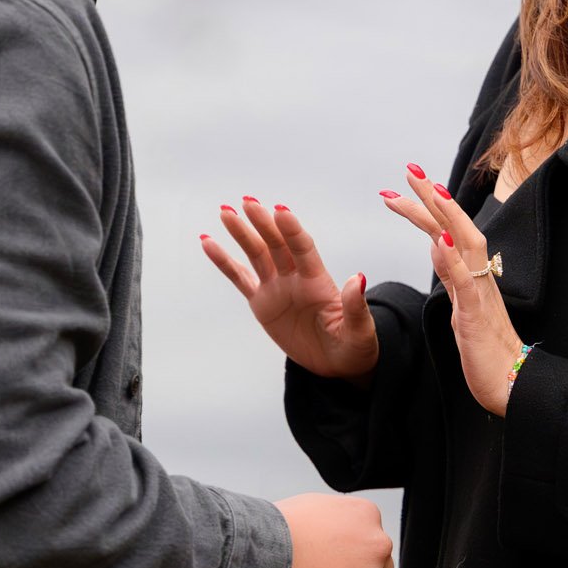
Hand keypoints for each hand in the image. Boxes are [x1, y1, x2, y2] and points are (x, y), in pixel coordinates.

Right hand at [201, 199, 379, 381]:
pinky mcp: (262, 303)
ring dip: (241, 233)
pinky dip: (224, 261)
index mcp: (318, 281)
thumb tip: (358, 278)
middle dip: (263, 224)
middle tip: (248, 203)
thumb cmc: (353, 346)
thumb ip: (355, 306)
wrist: (337, 364)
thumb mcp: (359, 330)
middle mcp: (296, 278)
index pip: (303, 249)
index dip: (292, 230)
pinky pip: (239, 278)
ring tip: (225, 212)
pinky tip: (208, 242)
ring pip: (256, 255)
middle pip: (276, 245)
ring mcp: (277, 287)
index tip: (280, 211)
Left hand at [382, 165, 526, 416]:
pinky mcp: (476, 316)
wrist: (511, 384)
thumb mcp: (461, 305)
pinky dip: (453, 260)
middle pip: (456, 227)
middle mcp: (479, 276)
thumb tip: (438, 245)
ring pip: (465, 244)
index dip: (429, 206)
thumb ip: (452, 275)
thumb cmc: (487, 349)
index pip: (448, 231)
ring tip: (428, 188)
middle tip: (410, 168)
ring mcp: (480, 294)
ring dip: (446, 214)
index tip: (407, 183)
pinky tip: (440, 241)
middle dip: (433, 196)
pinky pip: (466, 284)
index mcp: (472, 275)